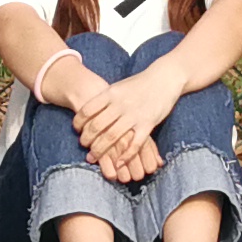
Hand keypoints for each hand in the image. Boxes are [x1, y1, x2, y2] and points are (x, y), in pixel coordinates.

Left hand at [79, 65, 183, 182]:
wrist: (165, 78)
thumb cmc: (140, 83)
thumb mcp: (119, 86)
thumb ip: (105, 98)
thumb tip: (88, 110)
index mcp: (111, 93)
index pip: (88, 110)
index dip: (79, 122)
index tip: (76, 130)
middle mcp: (120, 104)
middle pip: (97, 126)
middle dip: (87, 139)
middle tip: (83, 145)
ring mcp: (134, 115)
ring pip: (112, 137)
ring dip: (100, 150)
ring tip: (93, 157)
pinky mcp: (148, 124)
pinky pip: (134, 144)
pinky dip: (125, 156)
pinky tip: (119, 163)